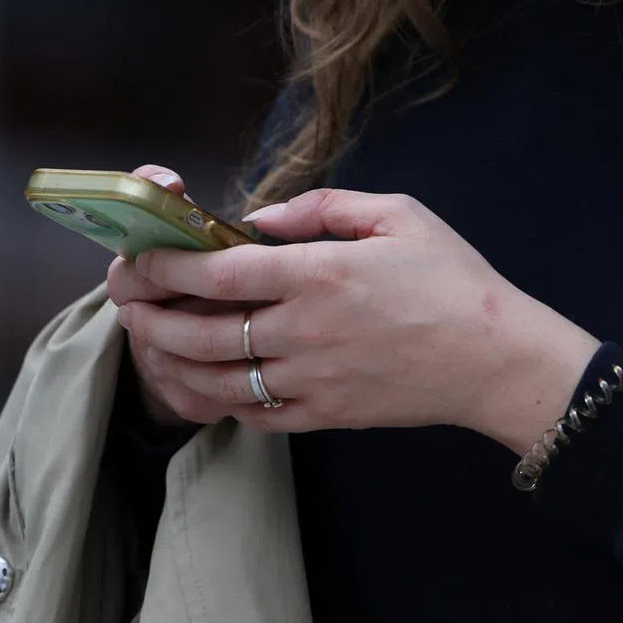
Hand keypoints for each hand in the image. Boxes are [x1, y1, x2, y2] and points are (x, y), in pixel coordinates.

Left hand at [115, 188, 601, 452]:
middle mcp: (306, 330)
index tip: (139, 258)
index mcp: (321, 273)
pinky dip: (220, 401)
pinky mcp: (326, 416)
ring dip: (172, 364)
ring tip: (151, 345)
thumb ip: (325, 206)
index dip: (166, 265)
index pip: (219, 270)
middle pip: (201, 331)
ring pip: (217, 381)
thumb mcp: (400, 215)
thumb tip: (265, 216)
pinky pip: (255, 415)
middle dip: (149, 317)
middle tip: (127, 303)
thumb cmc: (453, 280)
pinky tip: (208, 384)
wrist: (495, 359)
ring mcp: (313, 380)